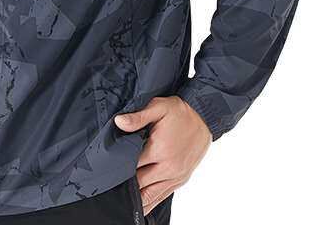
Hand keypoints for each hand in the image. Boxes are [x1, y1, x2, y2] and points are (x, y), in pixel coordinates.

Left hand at [114, 95, 211, 215]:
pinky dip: (150, 201)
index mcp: (159, 150)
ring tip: (121, 198)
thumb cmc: (180, 112)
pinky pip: (162, 196)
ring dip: (137, 198)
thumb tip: (119, 122)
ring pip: (150, 195)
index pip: (131, 166)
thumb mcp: (159, 106)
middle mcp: (168, 167)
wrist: (205, 118)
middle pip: (139, 184)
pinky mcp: (181, 179)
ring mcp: (175, 176)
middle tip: (109, 183)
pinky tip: (140, 205)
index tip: (106, 167)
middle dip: (124, 183)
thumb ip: (138, 116)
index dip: (117, 167)